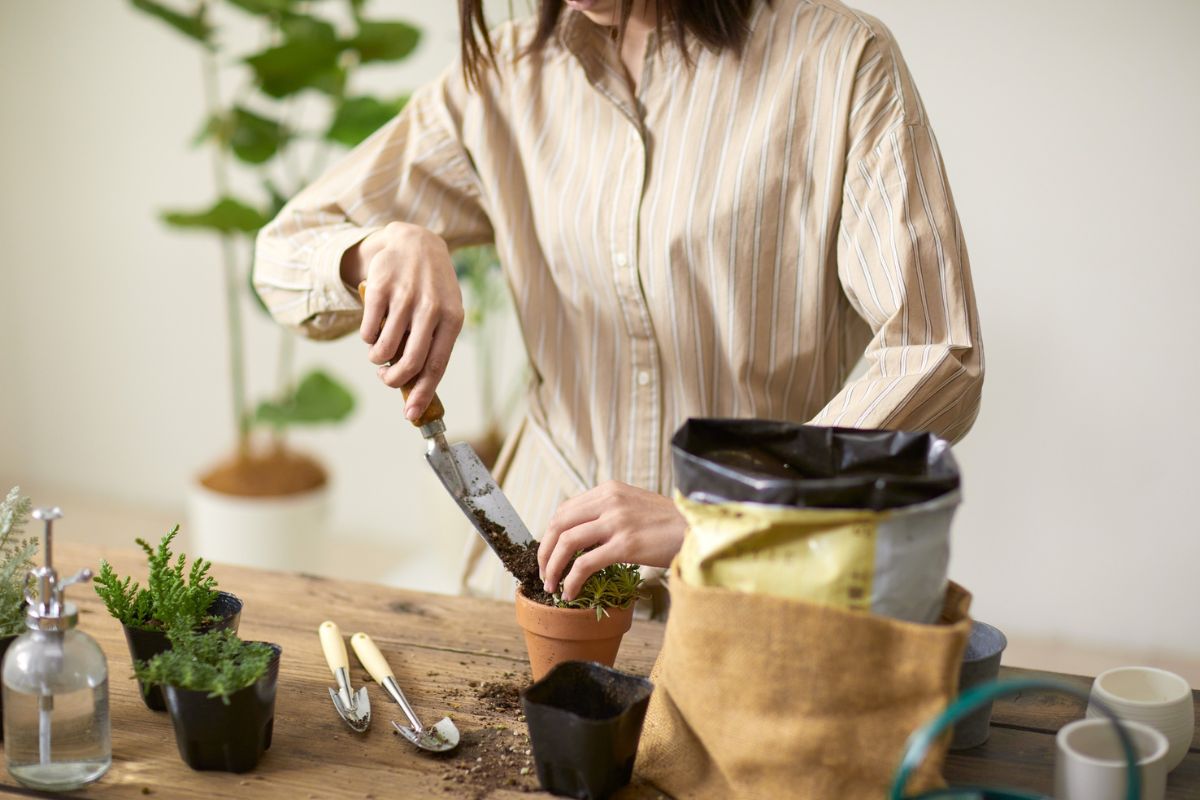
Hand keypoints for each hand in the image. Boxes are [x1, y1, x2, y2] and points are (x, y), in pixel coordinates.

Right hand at [341, 222, 463, 420]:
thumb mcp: (444, 313)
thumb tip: (416, 389)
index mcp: (452, 319)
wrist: (415, 243)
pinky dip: (368, 339)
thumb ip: (433, 345)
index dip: (422, 393)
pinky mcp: (380, 288)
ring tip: (379, 353)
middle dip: (393, 380)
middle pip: (409, 362)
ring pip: (384, 349)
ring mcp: (405, 297)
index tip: (411, 414)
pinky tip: (374, 331)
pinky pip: (368, 330)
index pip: (436, 365)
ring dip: (377, 359)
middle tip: (386, 379)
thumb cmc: (432, 290)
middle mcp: (431, 308)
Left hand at [538, 481, 685, 600]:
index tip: (550, 554)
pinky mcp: (626, 545)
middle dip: (545, 551)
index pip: (565, 510)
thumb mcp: (635, 506)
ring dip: (553, 567)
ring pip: (567, 542)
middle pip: (559, 524)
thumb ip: (609, 513)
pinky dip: (572, 580)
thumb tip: (583, 537)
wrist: (699, 530)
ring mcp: (617, 521)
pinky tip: (570, 592)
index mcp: (609, 490)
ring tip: (551, 585)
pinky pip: (585, 564)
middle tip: (543, 573)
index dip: (551, 534)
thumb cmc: (670, 524)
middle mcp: (609, 501)